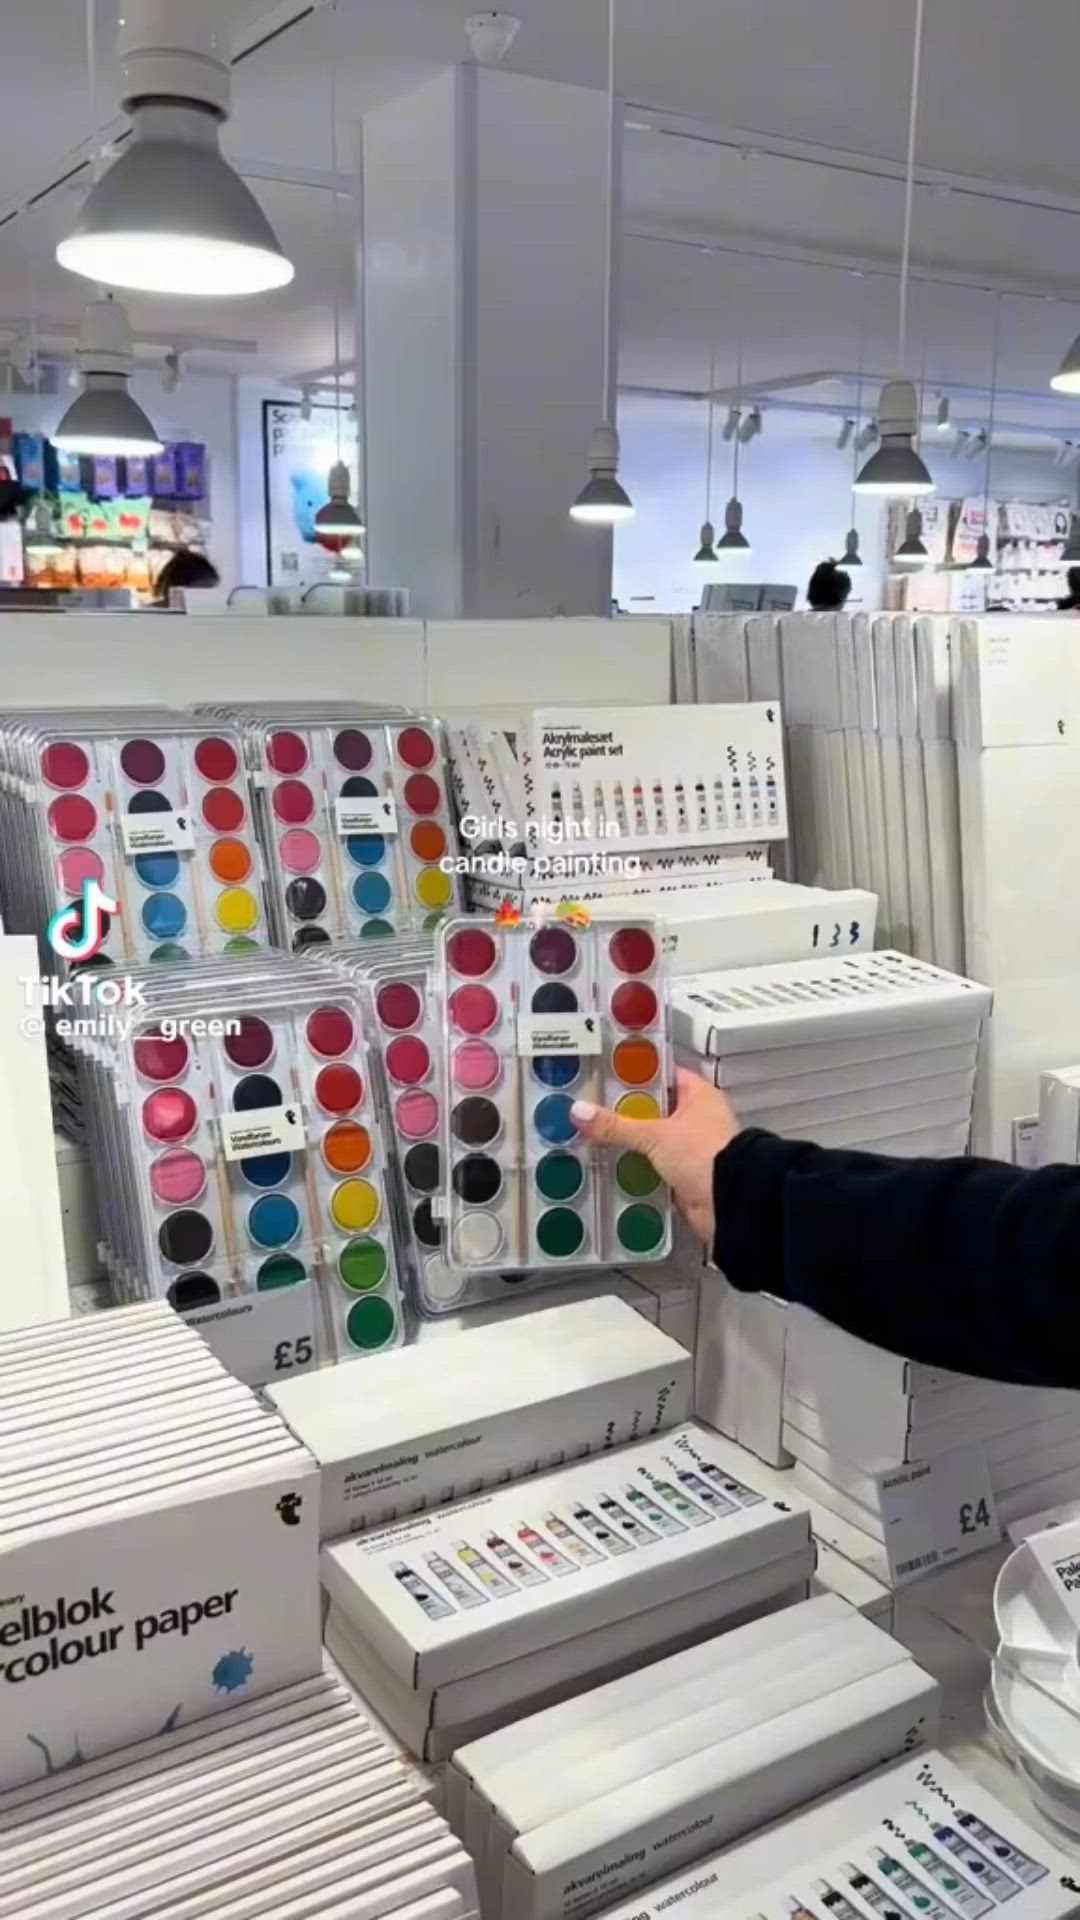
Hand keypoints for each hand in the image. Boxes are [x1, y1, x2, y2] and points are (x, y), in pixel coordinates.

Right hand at [571, 1067, 738, 1246]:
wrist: (730, 1203)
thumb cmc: (701, 1154)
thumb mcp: (655, 1135)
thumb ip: (616, 1125)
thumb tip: (576, 1110)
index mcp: (697, 1094)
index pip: (660, 1074)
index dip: (632, 1073)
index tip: (599, 1073)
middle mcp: (695, 1117)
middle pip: (651, 1108)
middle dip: (621, 1112)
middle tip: (585, 1107)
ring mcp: (690, 1147)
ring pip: (650, 1139)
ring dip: (626, 1143)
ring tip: (586, 1136)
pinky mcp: (683, 1175)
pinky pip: (651, 1166)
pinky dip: (633, 1168)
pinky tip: (604, 1166)